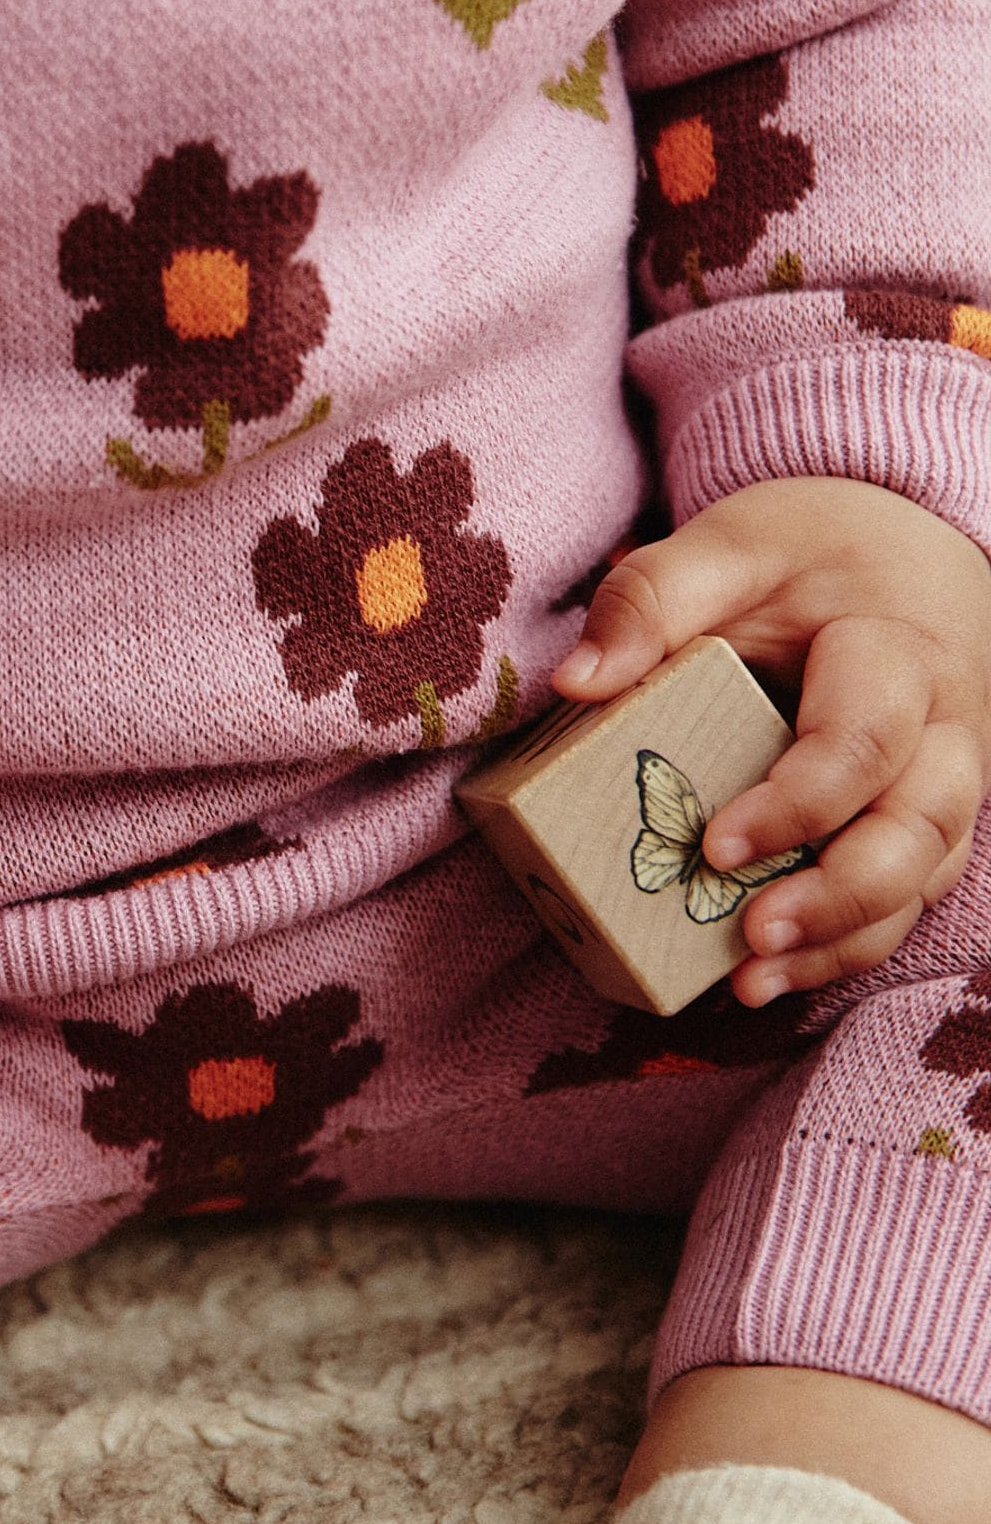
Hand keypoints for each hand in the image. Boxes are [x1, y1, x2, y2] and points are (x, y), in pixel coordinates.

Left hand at [552, 479, 990, 1001]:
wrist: (911, 555)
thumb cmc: (815, 552)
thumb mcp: (733, 544)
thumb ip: (653, 599)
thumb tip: (574, 681)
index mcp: (900, 653)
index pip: (864, 741)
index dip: (798, 803)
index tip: (716, 845)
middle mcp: (946, 729)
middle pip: (920, 827)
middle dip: (838, 895)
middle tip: (751, 936)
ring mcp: (948, 783)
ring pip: (923, 877)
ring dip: (843, 938)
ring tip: (752, 979)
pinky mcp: (928, 822)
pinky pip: (907, 896)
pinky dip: (845, 943)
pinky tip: (773, 976)